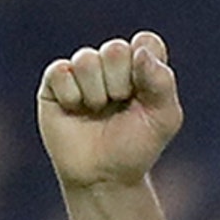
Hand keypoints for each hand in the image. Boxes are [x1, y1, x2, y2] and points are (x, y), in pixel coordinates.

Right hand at [37, 31, 182, 190]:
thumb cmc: (136, 147)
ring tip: (97, 111)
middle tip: (118, 106)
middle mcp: (111, 62)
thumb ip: (162, 82)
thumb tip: (139, 52)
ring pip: (86, 59)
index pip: (146, 42)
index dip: (145, 68)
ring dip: (96, 93)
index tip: (144, 94)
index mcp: (142, 64)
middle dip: (120, 84)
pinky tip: (75, 110)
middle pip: (115, 48)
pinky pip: (61, 72)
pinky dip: (71, 96)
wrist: (104, 177)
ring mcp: (82, 70)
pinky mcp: (55, 82)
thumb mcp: (164, 118)